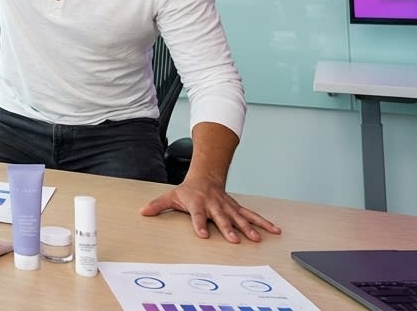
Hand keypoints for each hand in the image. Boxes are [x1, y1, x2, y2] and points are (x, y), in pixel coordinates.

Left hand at [139, 176, 280, 242]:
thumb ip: (158, 205)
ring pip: (239, 217)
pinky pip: (251, 215)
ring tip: (257, 238)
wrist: (205, 176)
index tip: (202, 235)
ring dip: (249, 228)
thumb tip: (143, 211)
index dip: (199, 224)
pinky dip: (263, 222)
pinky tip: (274, 230)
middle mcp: (214, 205)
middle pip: (221, 218)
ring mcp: (227, 206)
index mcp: (197, 203)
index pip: (197, 215)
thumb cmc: (187, 190)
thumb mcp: (171, 196)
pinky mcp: (236, 208)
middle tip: (235, 240)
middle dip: (228, 229)